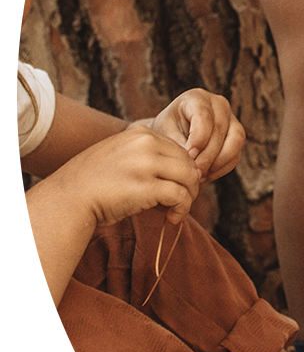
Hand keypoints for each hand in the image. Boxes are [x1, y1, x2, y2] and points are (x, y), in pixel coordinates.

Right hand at [47, 123, 201, 226]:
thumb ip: (148, 156)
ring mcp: (147, 164)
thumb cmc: (93, 183)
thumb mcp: (120, 156)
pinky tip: (172, 218)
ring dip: (189, 197)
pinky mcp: (147, 187)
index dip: (182, 170)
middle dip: (190, 184)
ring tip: (178, 210)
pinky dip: (182, 209)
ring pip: (189, 178)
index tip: (176, 187)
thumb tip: (185, 173)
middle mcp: (145, 143)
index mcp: (139, 133)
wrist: (66, 200)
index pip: (179, 149)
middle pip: (188, 162)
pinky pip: (180, 196)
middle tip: (181, 202)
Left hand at [149, 89, 243, 183]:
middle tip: (194, 172)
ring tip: (200, 176)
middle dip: (208, 155)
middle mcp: (219, 104)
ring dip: (218, 163)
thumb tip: (194, 162)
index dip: (198, 138)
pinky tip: (206, 176)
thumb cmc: (166, 132)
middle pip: (220, 130)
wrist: (172, 136)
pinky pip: (236, 154)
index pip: (204, 116)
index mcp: (197, 98)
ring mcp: (231, 120)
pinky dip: (222, 168)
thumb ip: (179, 145)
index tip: (189, 157)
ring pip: (235, 142)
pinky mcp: (237, 137)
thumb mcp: (165, 135)